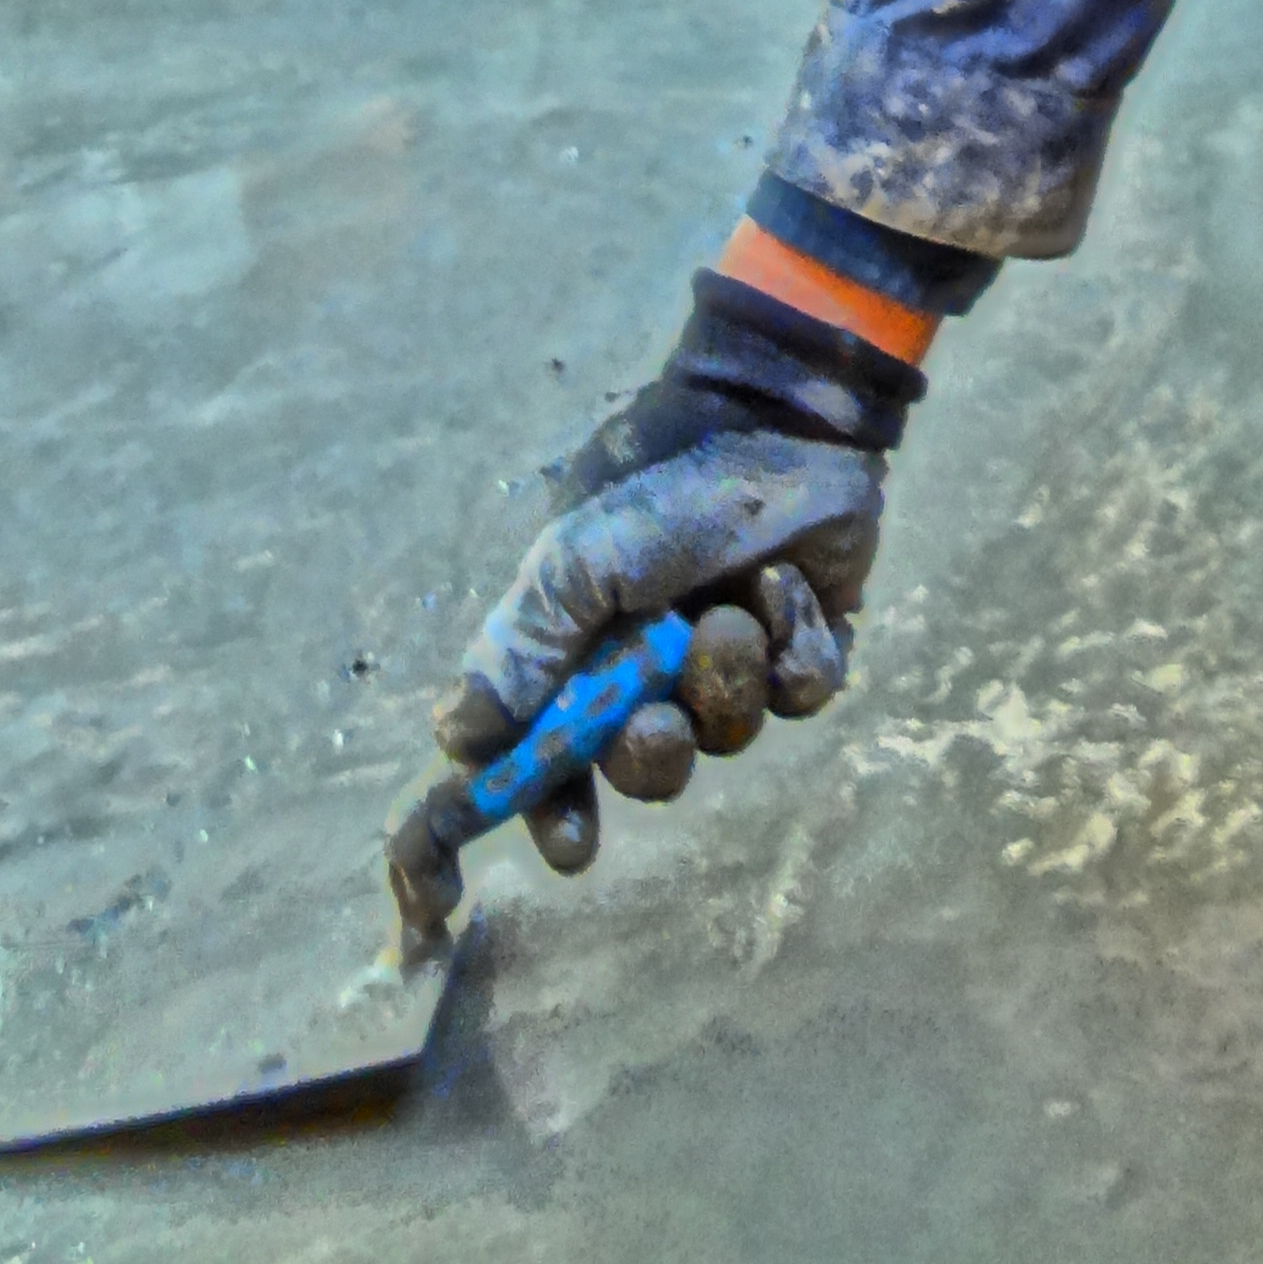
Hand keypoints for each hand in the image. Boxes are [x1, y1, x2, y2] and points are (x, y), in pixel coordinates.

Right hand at [389, 263, 919, 939]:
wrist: (781, 416)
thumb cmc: (666, 483)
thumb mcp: (578, 562)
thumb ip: (523, 650)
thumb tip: (454, 738)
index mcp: (588, 647)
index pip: (556, 754)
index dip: (554, 808)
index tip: (570, 846)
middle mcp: (658, 665)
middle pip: (647, 767)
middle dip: (650, 757)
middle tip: (655, 722)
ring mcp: (736, 656)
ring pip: (730, 734)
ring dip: (727, 681)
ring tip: (731, 614)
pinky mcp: (809, 642)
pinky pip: (804, 691)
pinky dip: (797, 646)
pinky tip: (788, 587)